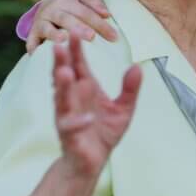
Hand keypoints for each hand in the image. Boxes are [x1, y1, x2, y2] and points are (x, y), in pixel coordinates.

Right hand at [27, 0, 116, 53]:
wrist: (46, 7)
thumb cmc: (72, 7)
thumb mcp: (82, 0)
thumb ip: (95, 4)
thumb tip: (107, 14)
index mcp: (67, 0)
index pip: (86, 12)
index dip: (99, 24)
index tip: (114, 37)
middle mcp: (52, 10)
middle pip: (67, 19)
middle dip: (79, 28)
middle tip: (91, 37)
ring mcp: (40, 22)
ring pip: (47, 28)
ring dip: (54, 34)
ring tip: (64, 40)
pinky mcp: (32, 34)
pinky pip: (31, 41)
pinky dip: (34, 47)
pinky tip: (38, 55)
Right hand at [53, 35, 141, 177]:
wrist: (92, 162)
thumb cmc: (103, 132)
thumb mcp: (123, 109)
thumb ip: (130, 89)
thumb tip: (137, 67)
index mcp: (86, 89)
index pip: (79, 66)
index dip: (76, 51)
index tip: (74, 32)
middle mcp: (73, 99)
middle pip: (65, 77)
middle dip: (61, 62)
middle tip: (58, 44)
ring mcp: (69, 117)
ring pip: (62, 99)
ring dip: (62, 86)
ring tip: (64, 72)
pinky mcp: (70, 136)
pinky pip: (71, 127)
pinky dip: (77, 122)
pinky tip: (87, 118)